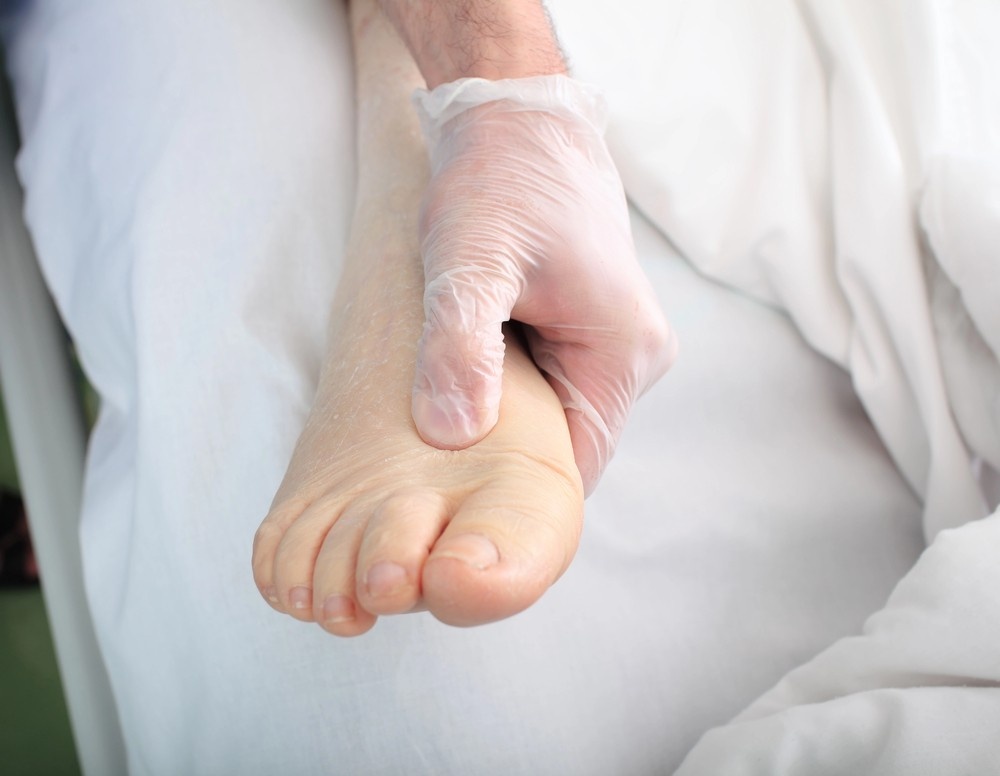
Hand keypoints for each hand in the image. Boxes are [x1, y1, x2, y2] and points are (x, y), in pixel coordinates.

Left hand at [410, 76, 677, 494]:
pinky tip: (458, 384)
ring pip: (553, 419)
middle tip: (426, 478)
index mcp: (623, 353)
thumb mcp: (472, 260)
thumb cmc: (500, 178)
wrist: (518, 117)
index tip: (449, 509)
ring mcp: (613, 343)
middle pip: (564, 448)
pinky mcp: (587, 327)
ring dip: (500, 427)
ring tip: (435, 429)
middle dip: (500, 465)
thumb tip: (452, 435)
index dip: (513, 498)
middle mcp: (632, 357)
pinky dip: (503, 394)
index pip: (574, 469)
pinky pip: (547, 386)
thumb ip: (461, 348)